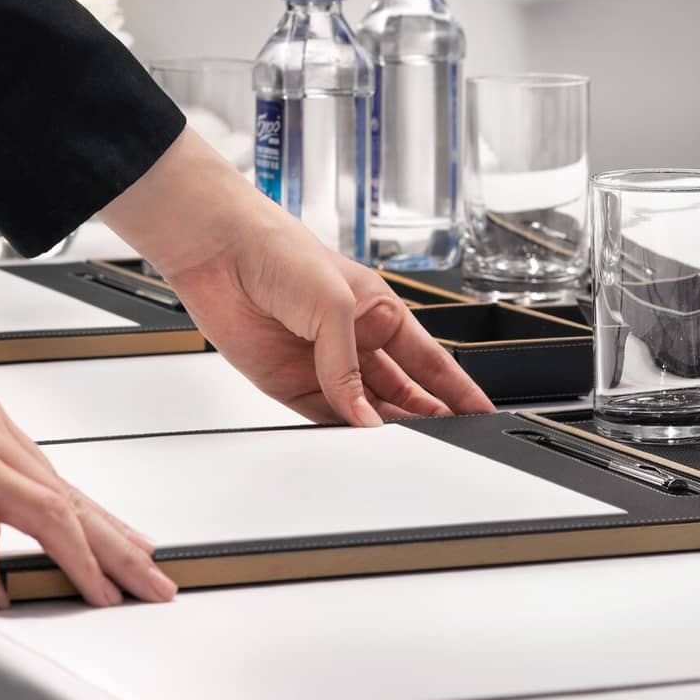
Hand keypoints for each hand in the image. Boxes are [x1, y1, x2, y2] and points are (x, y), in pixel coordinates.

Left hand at [103, 129, 494, 425]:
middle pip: (402, 392)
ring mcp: (322, 364)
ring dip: (385, 429)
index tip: (481, 414)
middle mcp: (355, 341)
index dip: (457, 389)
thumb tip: (364, 416)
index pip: (430, 361)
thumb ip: (348, 366)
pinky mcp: (288, 382)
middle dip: (427, 418)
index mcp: (380, 312)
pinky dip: (342, 432)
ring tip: (409, 449)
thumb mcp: (332, 304)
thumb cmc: (280, 252)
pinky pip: (324, 417)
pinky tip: (360, 441)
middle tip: (450, 444)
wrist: (218, 250)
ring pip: (365, 410)